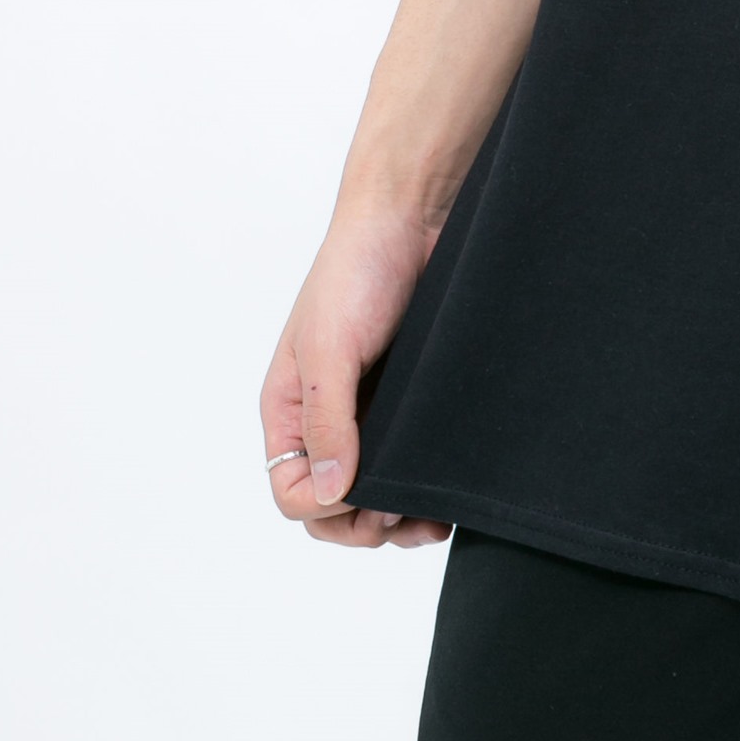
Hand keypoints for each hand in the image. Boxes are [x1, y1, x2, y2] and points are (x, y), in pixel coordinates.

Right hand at [260, 203, 451, 549]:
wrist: (417, 214)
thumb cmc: (358, 268)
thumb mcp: (329, 346)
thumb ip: (325, 420)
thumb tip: (329, 492)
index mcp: (291, 409)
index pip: (291, 491)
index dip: (324, 507)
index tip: (363, 493)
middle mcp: (329, 418)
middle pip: (333, 506)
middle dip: (364, 525)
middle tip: (402, 516)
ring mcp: (375, 412)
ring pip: (378, 493)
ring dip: (400, 518)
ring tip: (431, 518)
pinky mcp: (415, 401)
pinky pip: (415, 461)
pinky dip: (427, 485)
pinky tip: (449, 491)